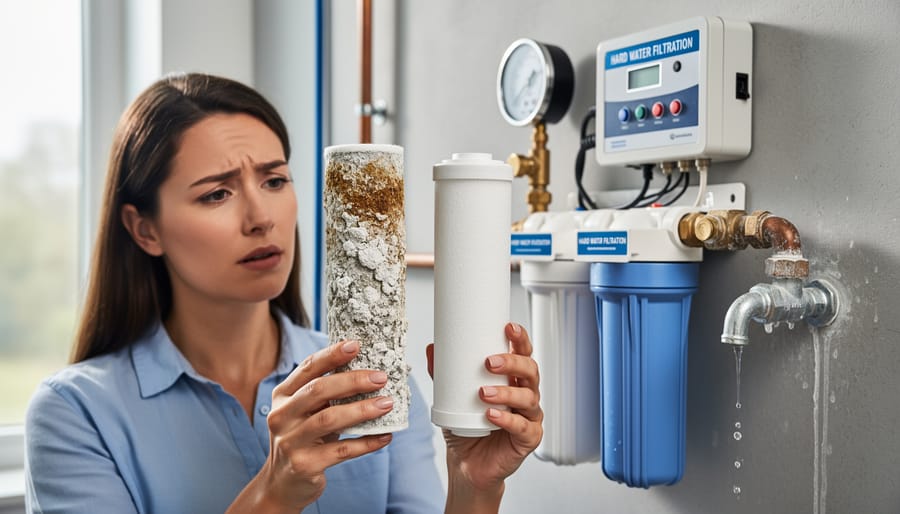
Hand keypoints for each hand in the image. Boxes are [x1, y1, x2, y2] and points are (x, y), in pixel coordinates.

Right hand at [231, 341, 393, 512]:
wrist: (282, 483)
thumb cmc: (301, 439)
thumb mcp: (304, 413)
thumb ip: (324, 394)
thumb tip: (367, 371)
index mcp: (282, 396)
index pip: (307, 368)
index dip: (331, 354)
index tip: (356, 345)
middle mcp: (282, 416)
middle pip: (318, 390)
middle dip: (352, 381)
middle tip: (380, 378)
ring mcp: (290, 441)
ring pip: (330, 419)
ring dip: (362, 410)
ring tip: (387, 404)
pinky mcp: (304, 465)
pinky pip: (341, 451)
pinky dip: (366, 442)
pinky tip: (384, 436)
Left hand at [426, 323, 542, 498]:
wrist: (467, 465)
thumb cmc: (467, 428)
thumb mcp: (452, 398)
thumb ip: (444, 374)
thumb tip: (432, 348)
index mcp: (512, 379)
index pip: (523, 353)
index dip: (519, 338)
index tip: (507, 327)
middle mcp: (525, 395)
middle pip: (530, 370)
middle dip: (512, 362)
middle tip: (489, 362)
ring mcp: (529, 417)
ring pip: (528, 398)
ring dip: (506, 392)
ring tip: (483, 393)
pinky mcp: (528, 439)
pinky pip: (523, 427)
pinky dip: (508, 420)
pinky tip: (492, 416)